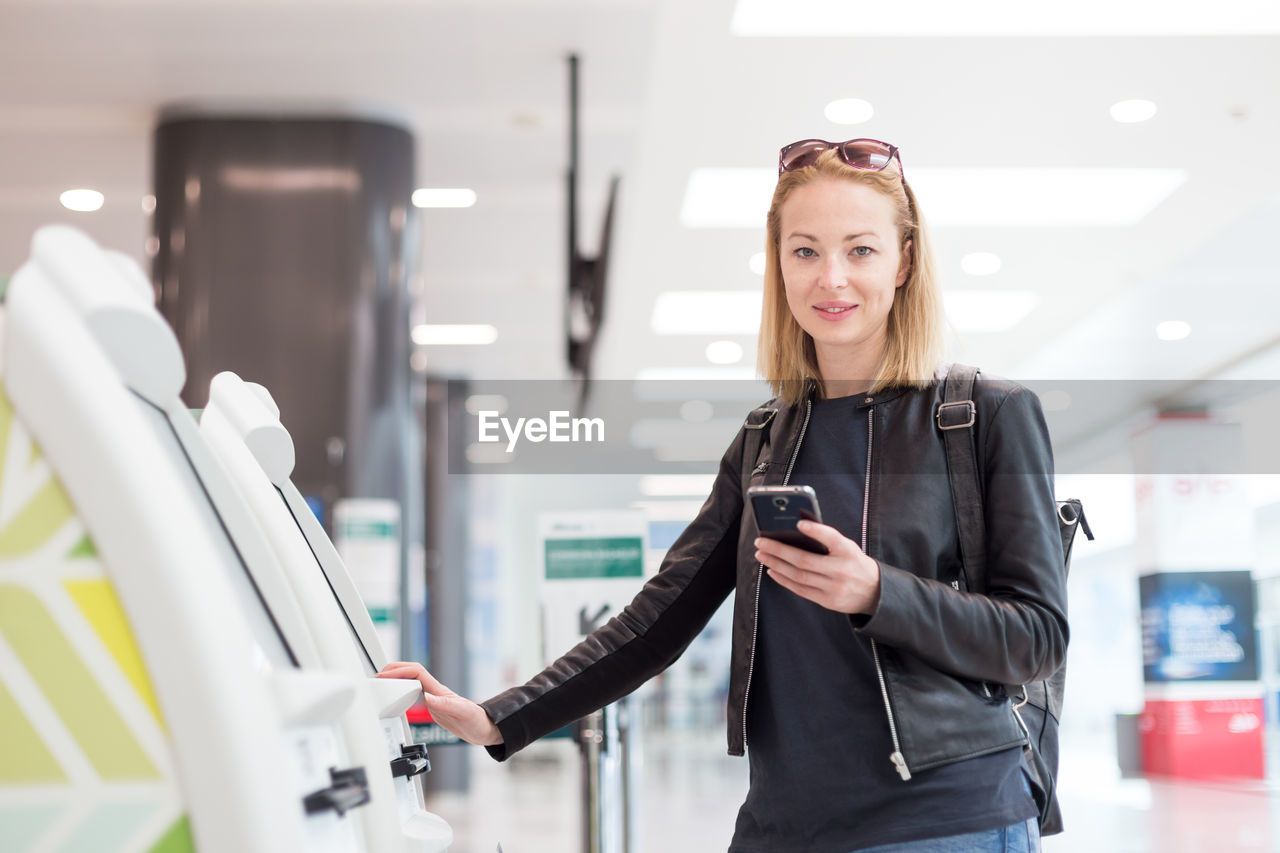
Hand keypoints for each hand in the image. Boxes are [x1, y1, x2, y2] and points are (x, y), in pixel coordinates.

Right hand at [378, 662, 502, 745]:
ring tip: (381, 683)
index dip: (399, 671)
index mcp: (439, 691)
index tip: (385, 676)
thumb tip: (427, 697)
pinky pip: (413, 694)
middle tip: (377, 676)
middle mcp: (435, 692)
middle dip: (393, 670)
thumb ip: (446, 705)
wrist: (485, 730)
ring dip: (396, 679)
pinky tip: (395, 698)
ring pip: (411, 681)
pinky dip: (401, 691)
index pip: (416, 672)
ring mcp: (433, 698)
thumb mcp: (462, 714)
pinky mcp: (433, 707)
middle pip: (411, 672)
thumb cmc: (477, 722)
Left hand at [754, 520, 880, 614]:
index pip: (832, 538)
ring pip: (798, 576)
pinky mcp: (828, 601)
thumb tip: (794, 531)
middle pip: (804, 560)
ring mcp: (834, 588)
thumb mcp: (847, 547)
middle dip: (778, 550)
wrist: (874, 592)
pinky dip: (784, 579)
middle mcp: (842, 570)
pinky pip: (800, 590)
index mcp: (848, 552)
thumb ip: (827, 540)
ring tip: (762, 555)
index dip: (816, 531)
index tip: (799, 523)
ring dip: (776, 564)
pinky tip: (772, 570)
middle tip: (761, 542)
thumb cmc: (854, 563)